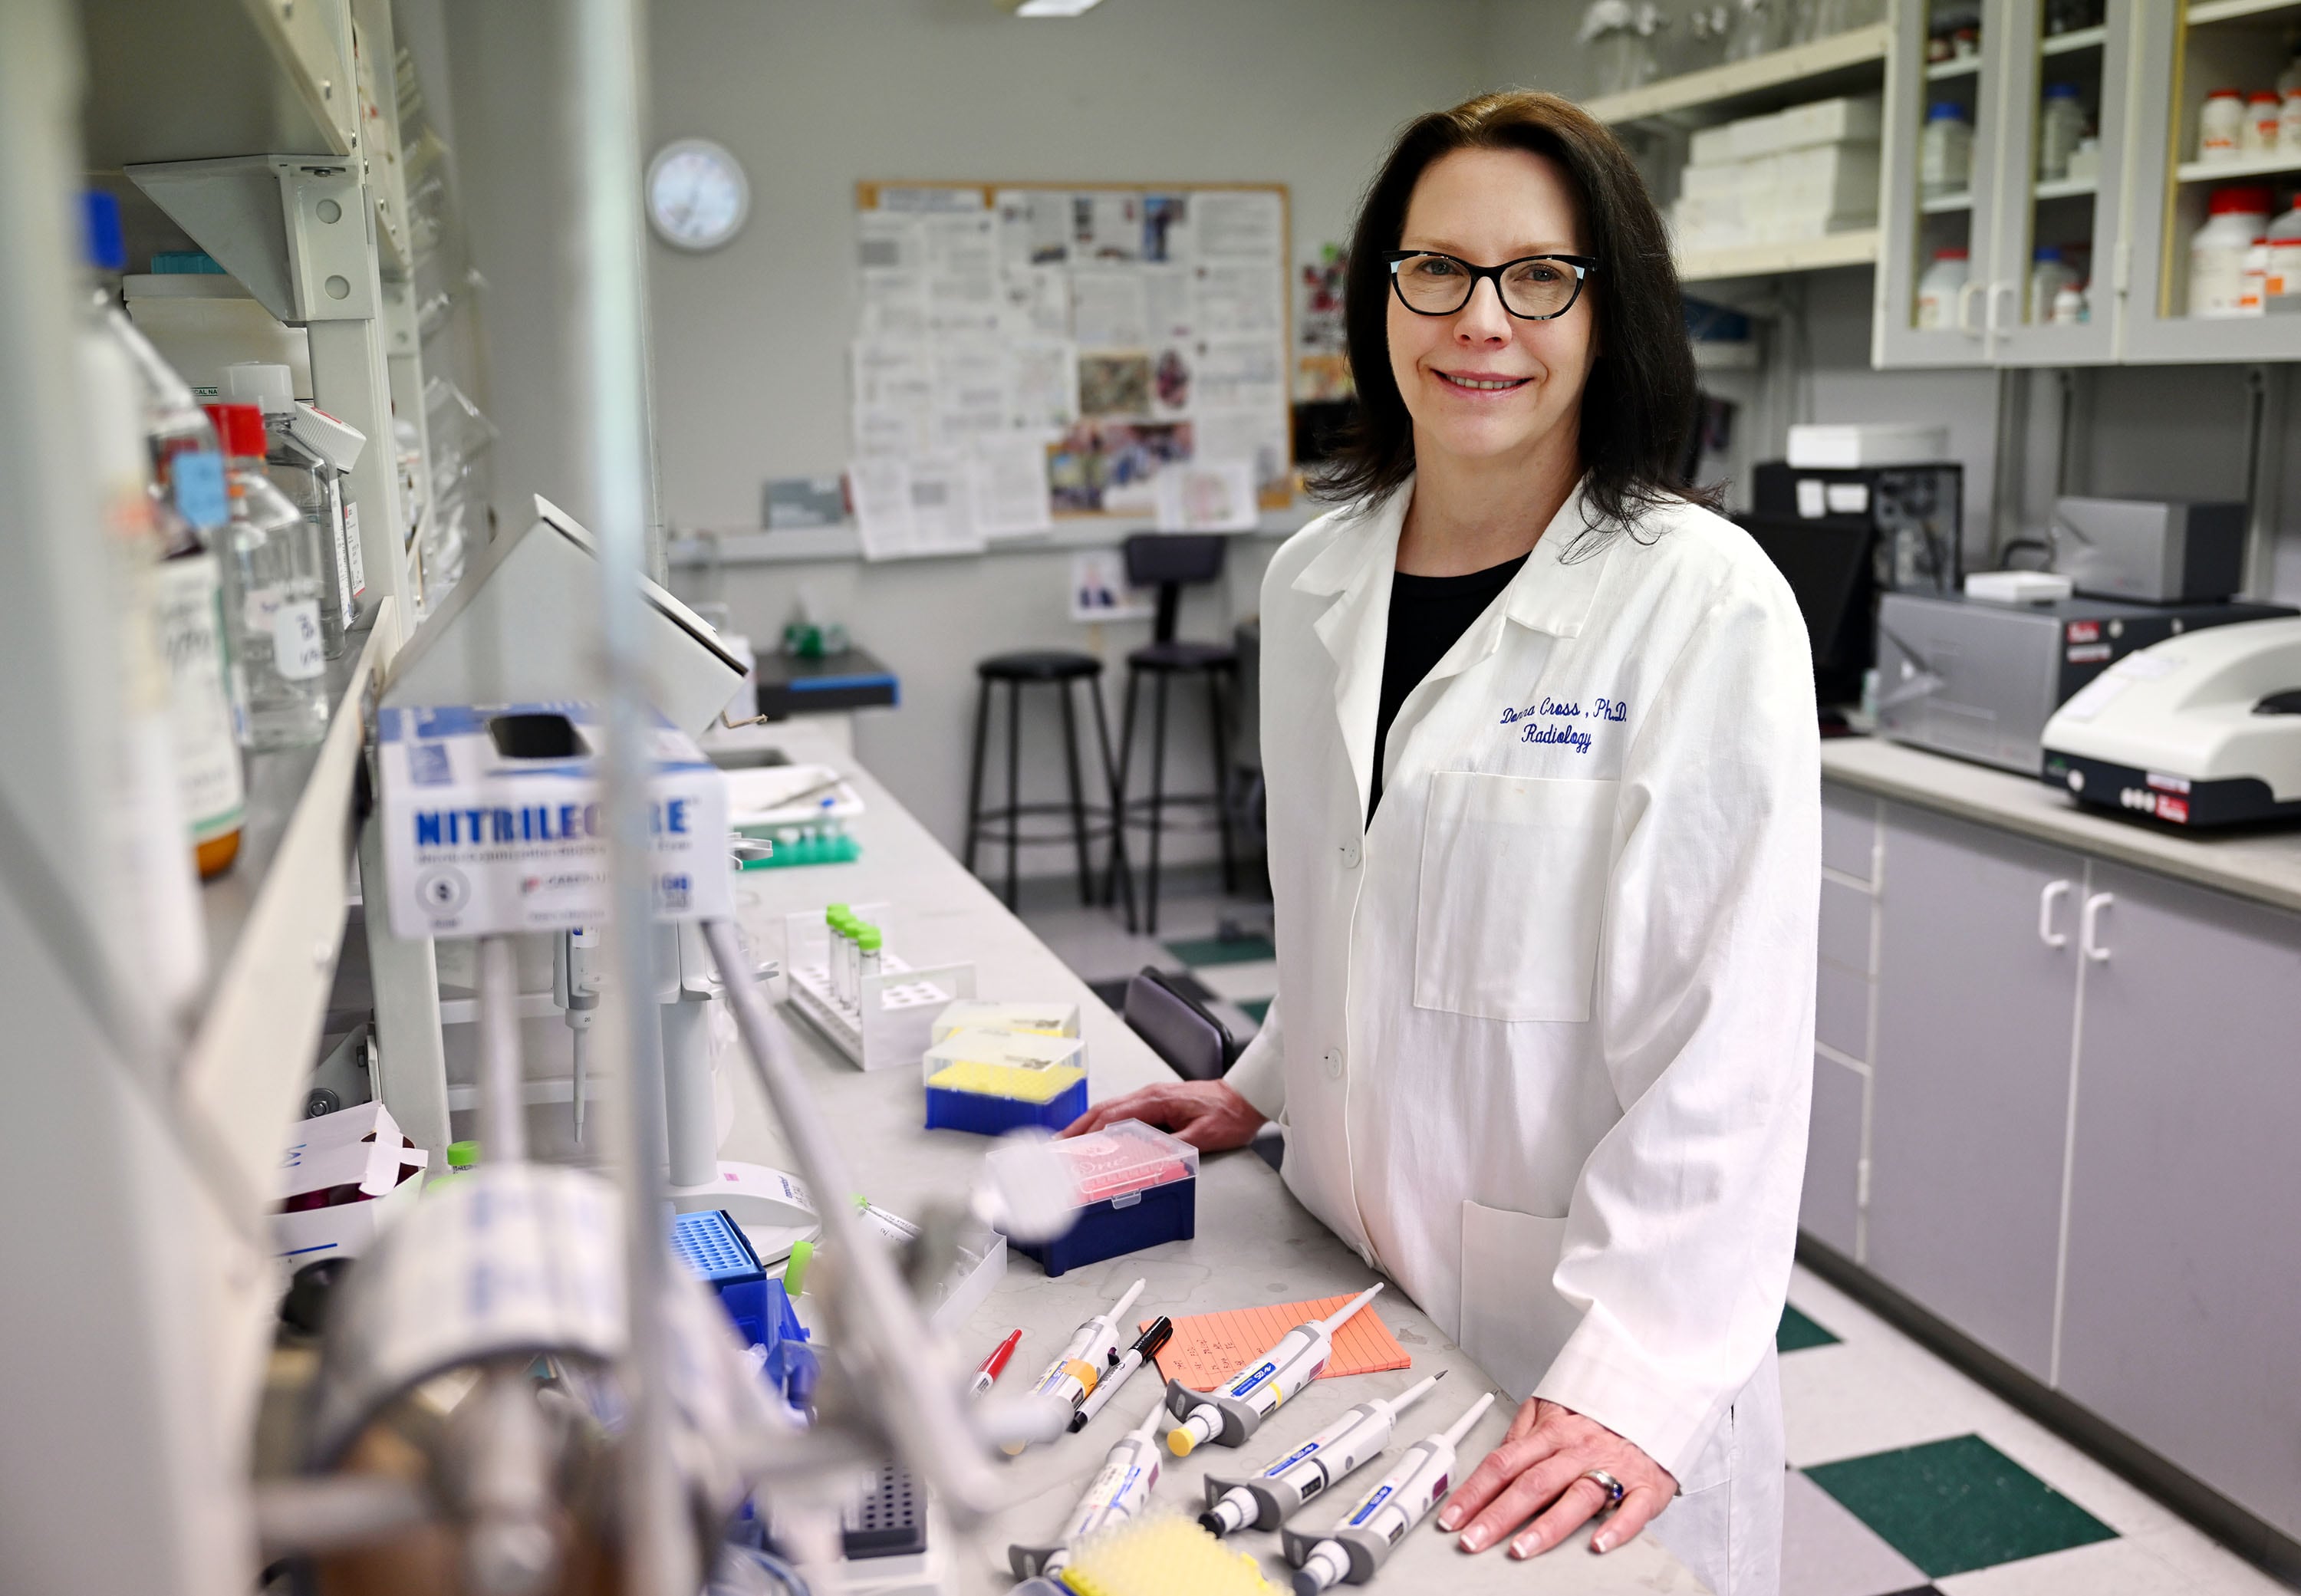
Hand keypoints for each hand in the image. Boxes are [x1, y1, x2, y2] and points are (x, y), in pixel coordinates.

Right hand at [1058, 1079, 1265, 1151]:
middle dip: (1079, 1127)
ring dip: (1088, 1124)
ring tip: (1069, 1140)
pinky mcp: (1158, 1102)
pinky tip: (1099, 1134)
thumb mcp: (1203, 1137)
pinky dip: (1105, 1122)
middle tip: (1057, 1144)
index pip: (1114, 1117)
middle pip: (1105, 1110)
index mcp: (1156, 1100)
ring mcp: (1152, 1097)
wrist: (1246, 1096)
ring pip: (1112, 1109)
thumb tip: (1146, 1158)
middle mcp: (1150, 1095)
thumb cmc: (1229, 1114)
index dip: (1090, 1134)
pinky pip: (1124, 1111)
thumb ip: (1173, 1147)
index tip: (1073, 1148)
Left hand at [1436, 1397, 1674, 1559]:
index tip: (1452, 1517)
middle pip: (1532, 1483)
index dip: (1474, 1491)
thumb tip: (1494, 1457)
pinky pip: (1632, 1509)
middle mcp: (1577, 1451)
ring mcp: (1612, 1469)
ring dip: (1546, 1525)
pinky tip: (1598, 1545)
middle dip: (1498, 1514)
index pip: (1503, 1463)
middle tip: (1472, 1540)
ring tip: (1520, 1549)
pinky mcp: (1646, 1487)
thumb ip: (1523, 1433)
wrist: (1657, 1405)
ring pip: (1576, 1497)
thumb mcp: (1553, 1408)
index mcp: (1552, 1433)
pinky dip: (1616, 1528)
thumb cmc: (1601, 1415)